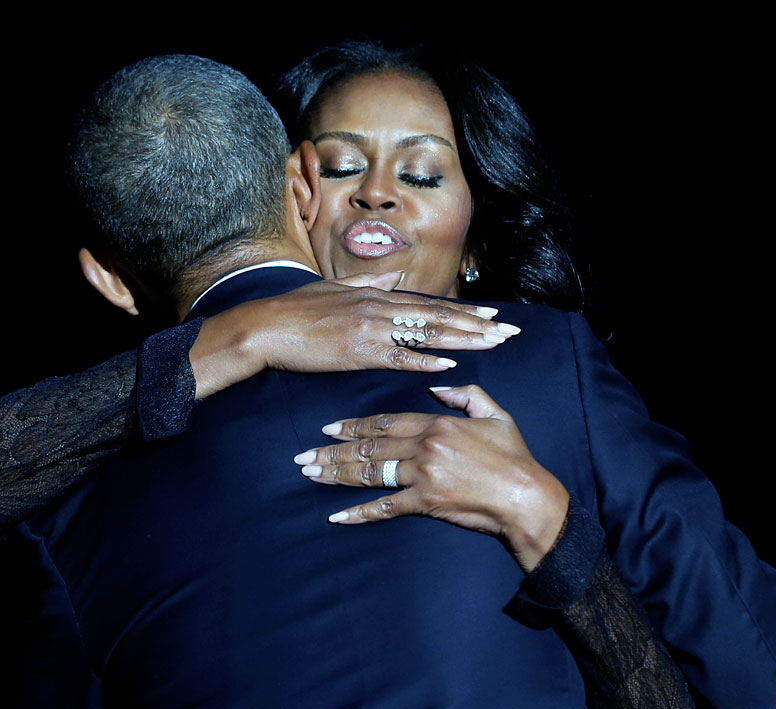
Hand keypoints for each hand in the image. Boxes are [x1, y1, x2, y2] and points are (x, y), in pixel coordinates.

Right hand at [191, 272, 519, 397]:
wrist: (266, 326)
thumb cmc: (295, 310)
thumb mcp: (334, 288)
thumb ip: (367, 283)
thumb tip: (393, 278)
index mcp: (374, 294)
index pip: (429, 304)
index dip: (463, 310)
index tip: (491, 314)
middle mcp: (379, 307)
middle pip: (437, 316)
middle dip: (476, 324)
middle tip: (509, 330)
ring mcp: (370, 329)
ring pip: (426, 334)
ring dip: (462, 339)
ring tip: (492, 343)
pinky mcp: (357, 351)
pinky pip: (398, 356)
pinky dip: (424, 359)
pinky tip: (449, 362)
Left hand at [292, 384, 568, 572]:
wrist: (526, 497)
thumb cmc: (514, 456)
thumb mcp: (495, 414)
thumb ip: (466, 395)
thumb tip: (438, 386)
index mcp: (436, 424)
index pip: (385, 421)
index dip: (354, 424)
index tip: (329, 427)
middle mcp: (423, 447)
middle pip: (369, 446)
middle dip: (333, 451)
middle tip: (304, 455)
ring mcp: (422, 476)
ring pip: (370, 473)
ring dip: (337, 474)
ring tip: (311, 476)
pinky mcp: (425, 504)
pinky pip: (385, 507)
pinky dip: (360, 513)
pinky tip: (337, 516)